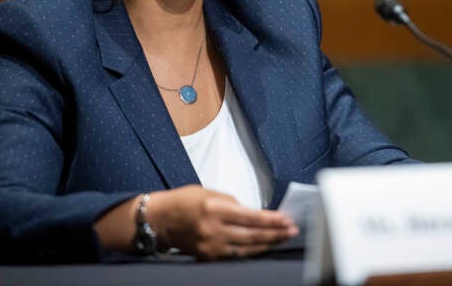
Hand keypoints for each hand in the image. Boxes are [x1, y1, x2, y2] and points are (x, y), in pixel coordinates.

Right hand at [147, 186, 297, 259]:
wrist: (159, 219)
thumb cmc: (185, 200)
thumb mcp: (210, 193)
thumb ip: (232, 204)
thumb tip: (254, 214)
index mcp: (216, 209)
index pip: (251, 217)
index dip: (272, 220)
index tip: (287, 219)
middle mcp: (214, 229)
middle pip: (252, 235)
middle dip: (275, 233)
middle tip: (292, 231)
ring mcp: (211, 246)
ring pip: (246, 248)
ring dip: (267, 244)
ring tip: (282, 239)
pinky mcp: (207, 256)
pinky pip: (235, 255)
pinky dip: (250, 251)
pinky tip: (262, 246)